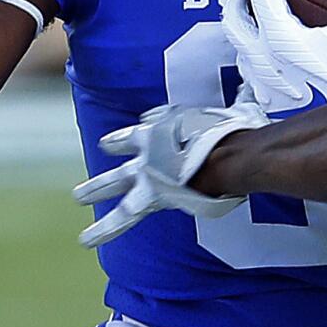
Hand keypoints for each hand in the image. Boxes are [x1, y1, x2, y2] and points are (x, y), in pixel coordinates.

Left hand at [73, 96, 269, 247]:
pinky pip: (123, 216)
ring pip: (114, 187)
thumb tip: (248, 87)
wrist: (228, 154)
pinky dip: (105, 229)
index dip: (124, 141)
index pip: (136, 135)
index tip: (109, 145)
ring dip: (94, 193)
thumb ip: (233, 100)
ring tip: (78, 206)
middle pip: (121, 168)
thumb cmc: (232, 132)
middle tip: (82, 192)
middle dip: (102, 180)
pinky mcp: (151, 196)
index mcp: (161, 130)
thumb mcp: (228, 109)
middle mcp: (148, 152)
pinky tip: (88, 240)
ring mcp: (147, 173)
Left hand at [223, 0, 326, 116]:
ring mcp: (266, 81)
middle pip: (234, 21)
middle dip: (239, 0)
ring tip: (253, 21)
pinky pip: (251, 77)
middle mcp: (266, 59)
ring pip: (239, 49)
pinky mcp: (273, 100)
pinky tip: (265, 62)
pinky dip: (254, 62)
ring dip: (243, 32)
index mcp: (282, 37)